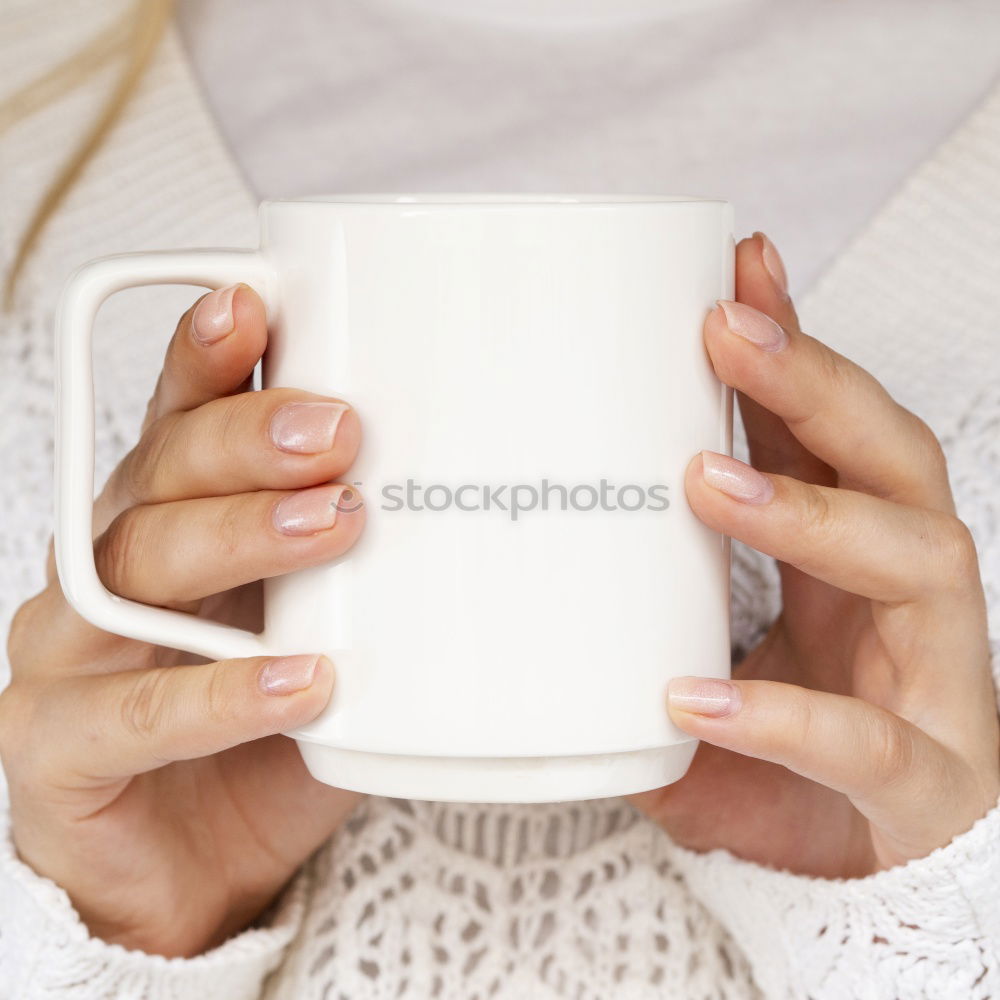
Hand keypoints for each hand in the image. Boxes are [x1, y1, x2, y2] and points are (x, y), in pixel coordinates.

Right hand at [1, 284, 364, 955]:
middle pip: (157, 476)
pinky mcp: (55, 749)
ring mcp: (68, 656)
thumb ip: (369, 560)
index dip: (208, 359)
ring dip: (236, 536)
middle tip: (340, 432)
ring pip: (133, 570)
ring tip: (336, 526)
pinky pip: (129, 714)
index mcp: (172, 520)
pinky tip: (302, 680)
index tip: (259, 307)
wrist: (209, 865)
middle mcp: (107, 570)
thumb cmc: (275, 726)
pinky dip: (217, 695)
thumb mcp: (330, 624)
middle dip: (246, 442)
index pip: (179, 419)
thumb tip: (487, 492)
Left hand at [630, 234, 999, 875]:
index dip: (794, 342)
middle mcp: (904, 588)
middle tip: (726, 328)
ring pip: (911, 557)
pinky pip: (863, 739)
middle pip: (888, 454)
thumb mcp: (711, 644)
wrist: (867, 879)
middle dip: (812, 382)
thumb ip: (646, 599)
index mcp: (851, 548)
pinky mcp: (925, 775)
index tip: (737, 265)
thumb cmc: (788, 745)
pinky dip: (781, 713)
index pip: (830, 424)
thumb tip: (529, 551)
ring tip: (706, 481)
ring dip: (808, 511)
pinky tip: (694, 698)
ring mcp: (931, 674)